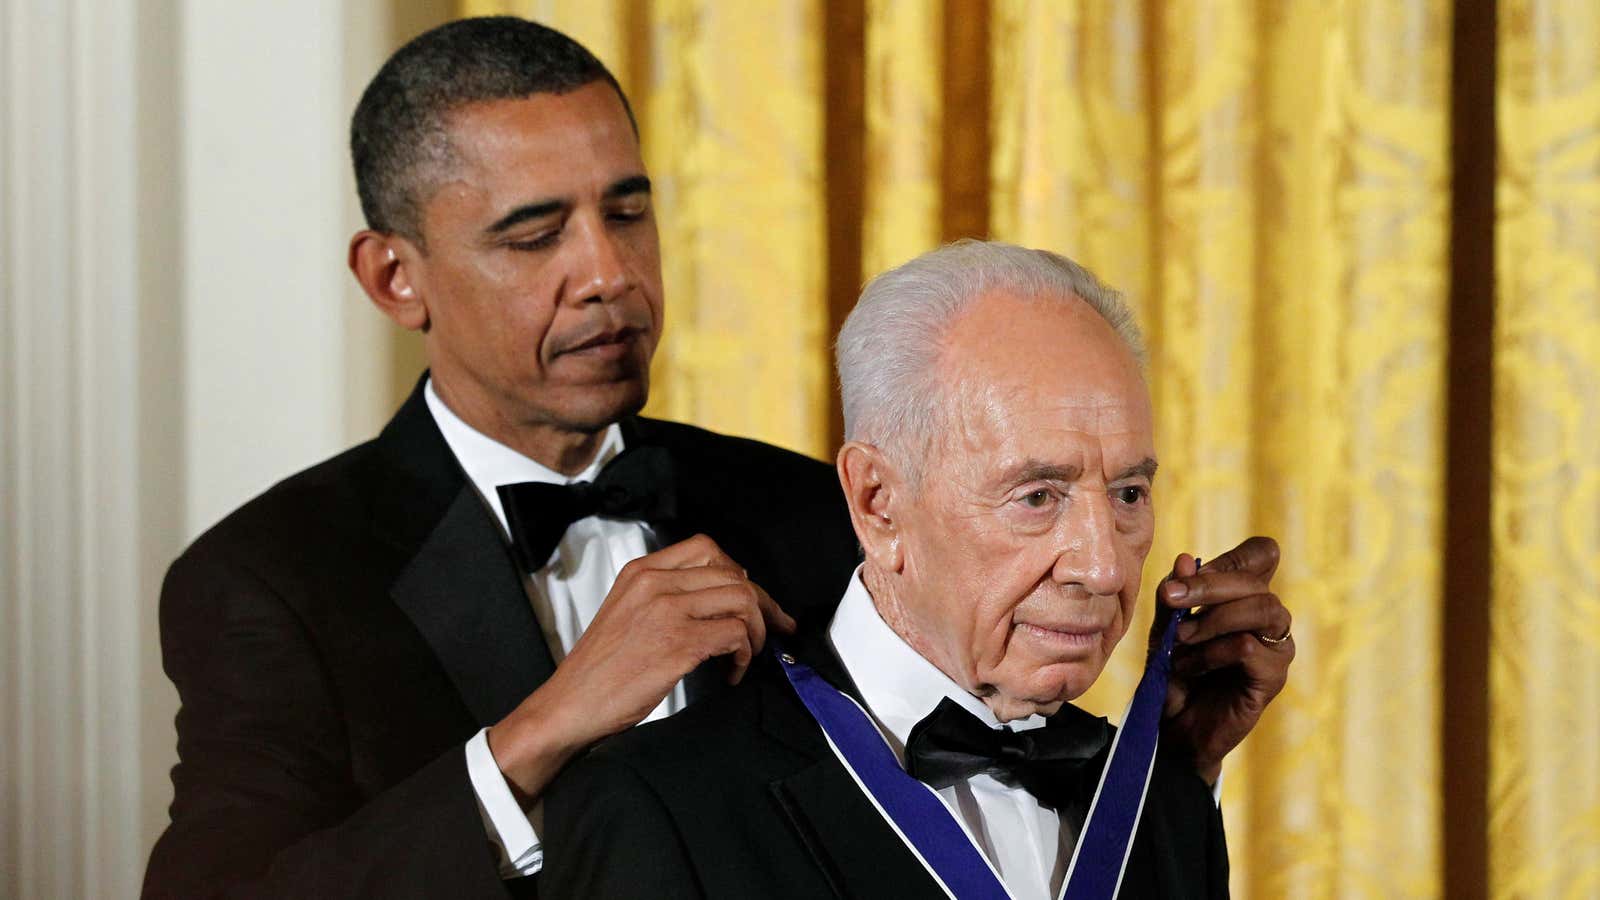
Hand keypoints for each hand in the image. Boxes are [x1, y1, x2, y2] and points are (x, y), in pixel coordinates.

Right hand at [488, 534, 795, 801]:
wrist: (571, 704)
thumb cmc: (600, 668)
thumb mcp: (626, 610)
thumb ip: (664, 595)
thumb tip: (718, 597)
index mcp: (641, 572)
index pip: (707, 548)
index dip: (739, 574)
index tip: (753, 597)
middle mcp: (655, 584)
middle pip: (733, 574)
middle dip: (763, 605)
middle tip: (773, 629)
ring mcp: (667, 612)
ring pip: (742, 601)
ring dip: (757, 631)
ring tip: (746, 654)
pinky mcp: (678, 644)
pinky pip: (736, 635)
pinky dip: (744, 655)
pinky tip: (731, 672)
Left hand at [1153, 536, 1292, 784]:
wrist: (1174, 729)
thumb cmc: (1173, 673)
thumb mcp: (1164, 628)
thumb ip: (1173, 596)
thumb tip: (1185, 559)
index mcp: (1245, 596)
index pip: (1262, 554)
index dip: (1230, 557)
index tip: (1187, 576)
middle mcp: (1268, 617)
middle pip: (1258, 578)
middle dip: (1208, 585)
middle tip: (1171, 599)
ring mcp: (1275, 647)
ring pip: (1264, 607)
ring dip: (1213, 619)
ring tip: (1180, 639)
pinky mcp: (1272, 678)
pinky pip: (1248, 648)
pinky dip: (1211, 653)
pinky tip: (1189, 667)